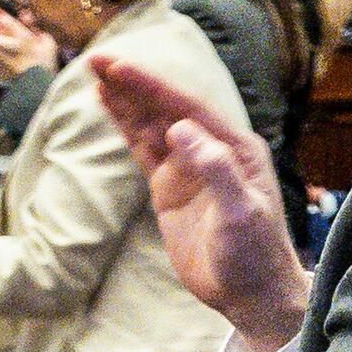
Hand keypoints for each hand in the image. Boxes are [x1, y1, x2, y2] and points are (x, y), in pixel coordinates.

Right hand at [91, 50, 311, 342]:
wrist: (249, 292)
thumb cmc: (254, 254)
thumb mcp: (241, 213)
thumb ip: (216, 170)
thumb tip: (183, 130)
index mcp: (236, 148)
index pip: (187, 107)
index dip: (152, 86)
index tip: (119, 66)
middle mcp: (213, 150)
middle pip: (167, 108)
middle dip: (134, 84)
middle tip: (97, 59)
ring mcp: (189, 167)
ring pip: (152, 125)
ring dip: (126, 101)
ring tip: (96, 75)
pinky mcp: (171, 187)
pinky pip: (145, 149)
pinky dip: (127, 128)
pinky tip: (111, 108)